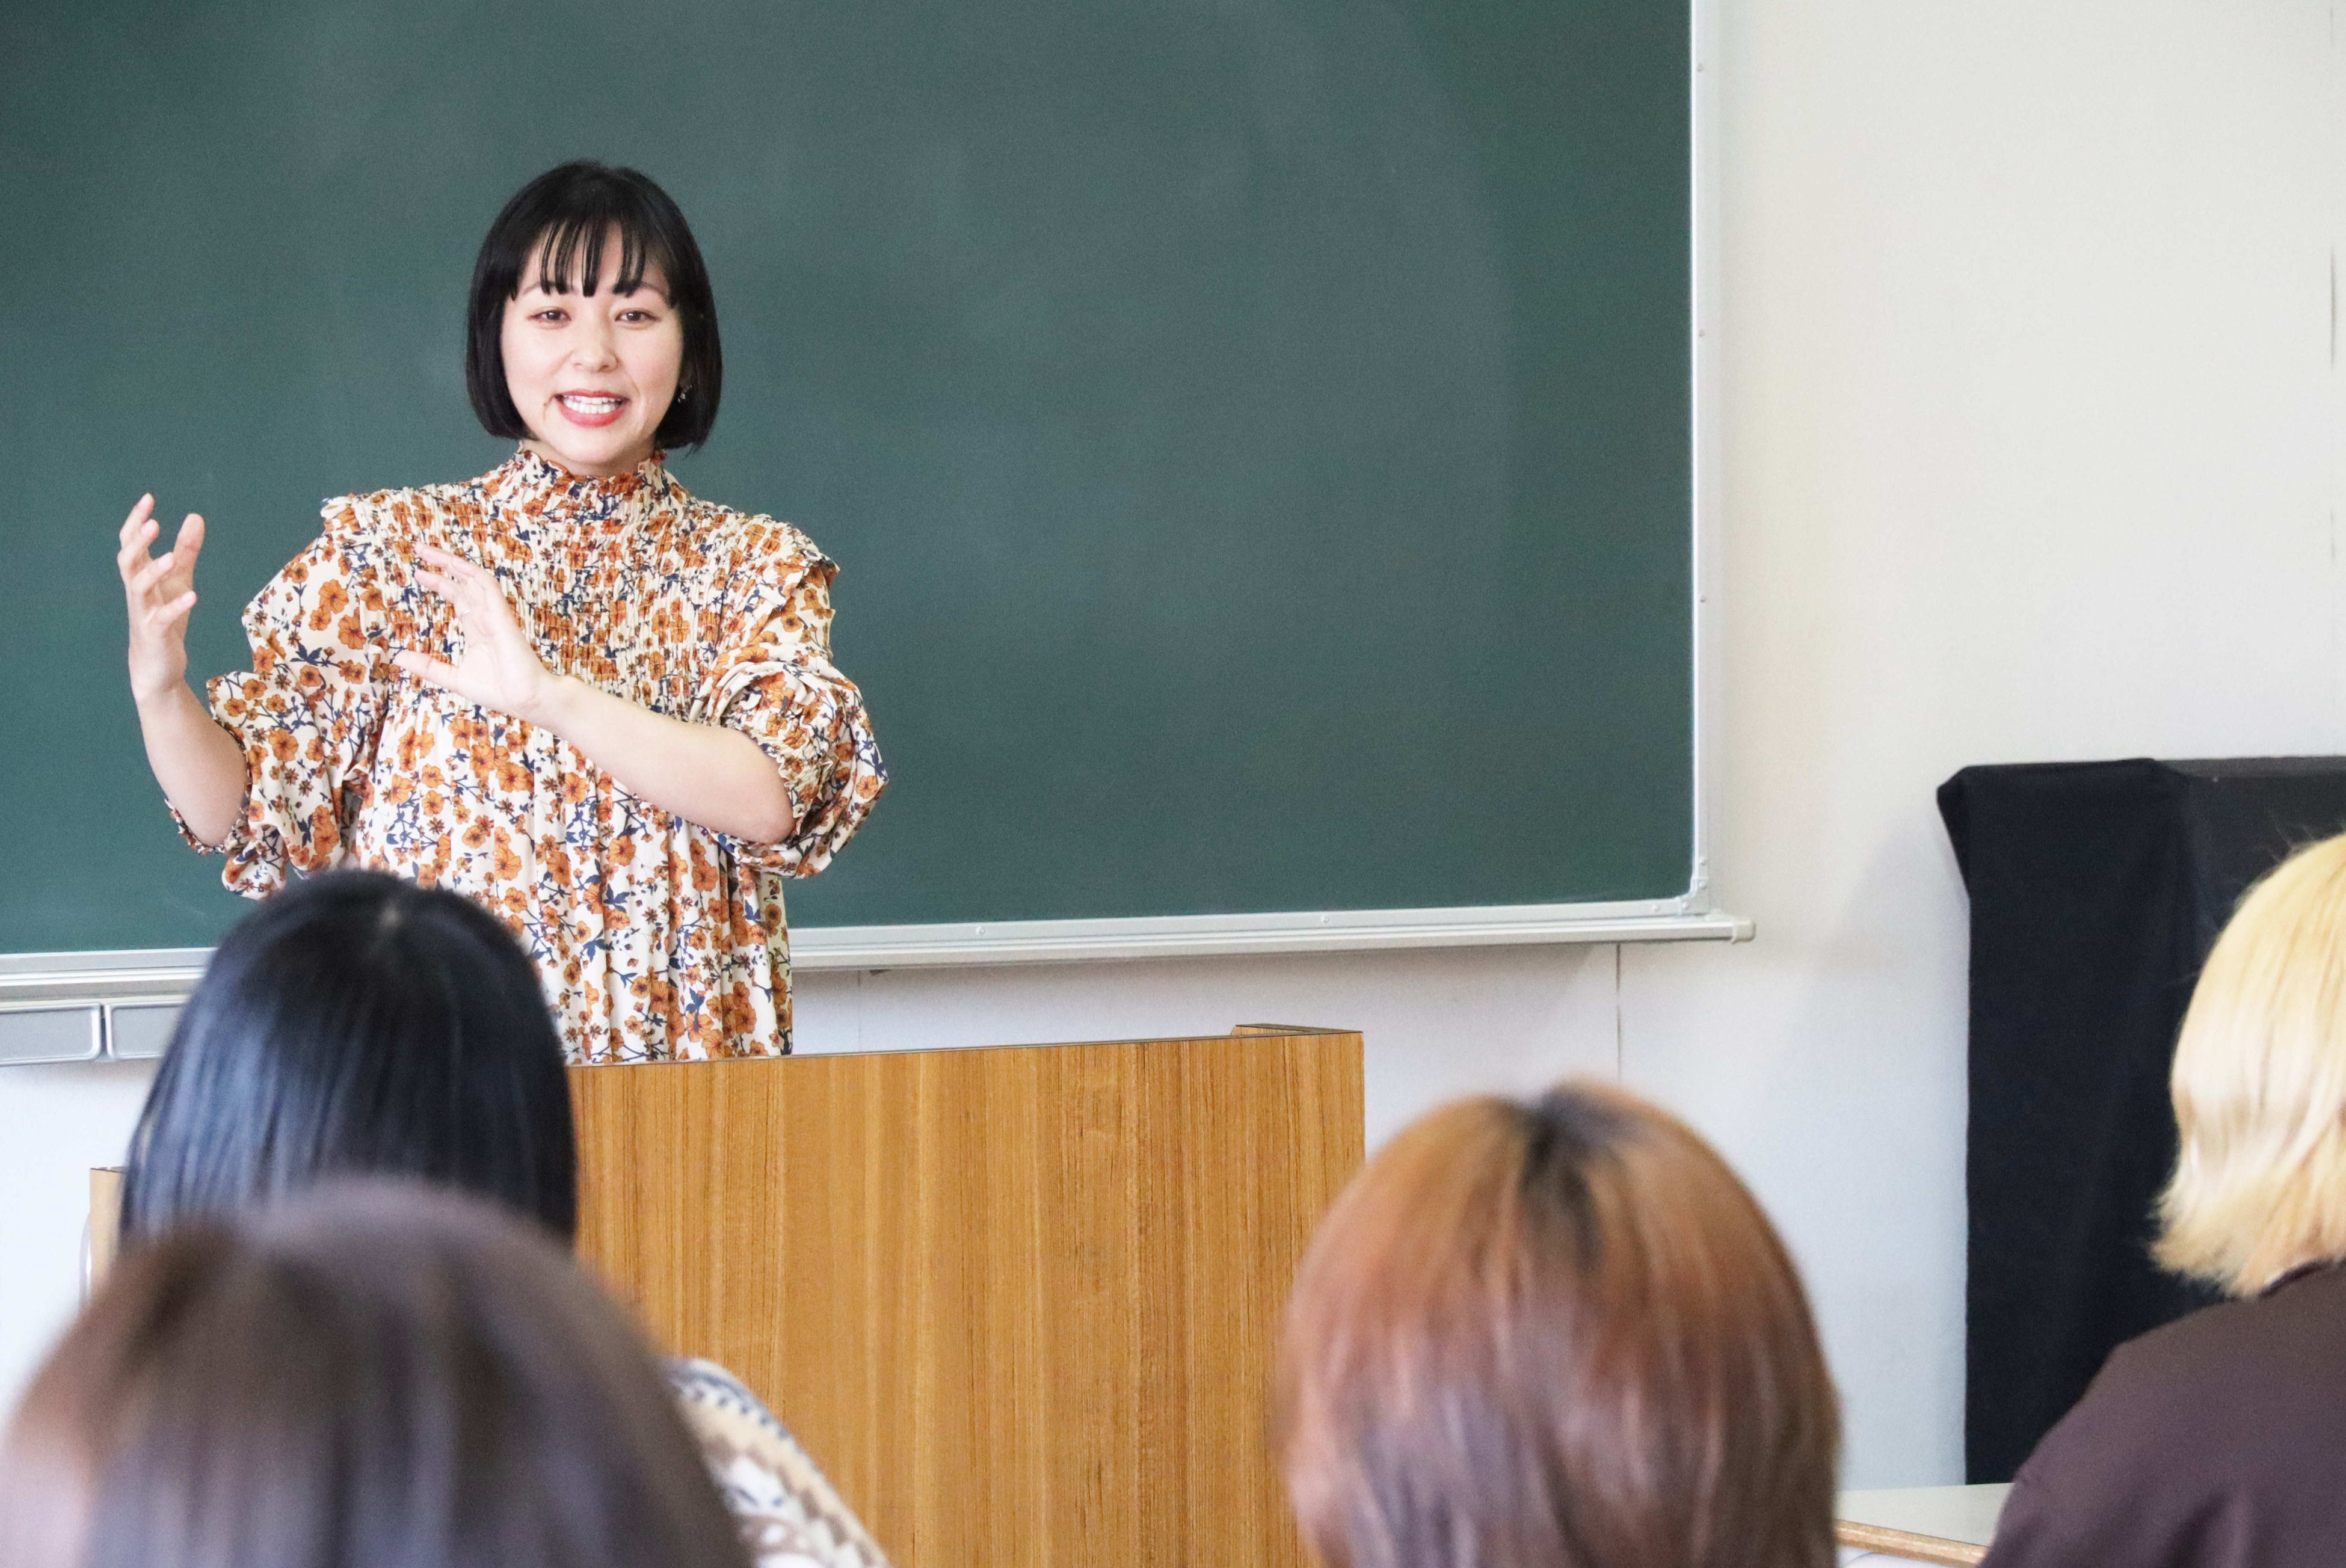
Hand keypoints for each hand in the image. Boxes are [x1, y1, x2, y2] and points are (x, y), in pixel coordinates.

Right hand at [119, 495, 203, 706]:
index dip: (136, 522)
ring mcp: (143, 613)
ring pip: (138, 588)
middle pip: (127, 561)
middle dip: (138, 542)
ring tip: (172, 557)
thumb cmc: (165, 619)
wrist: (156, 666)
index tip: (148, 498)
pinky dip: (176, 607)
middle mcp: (137, 592)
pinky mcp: (155, 634)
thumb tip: (195, 517)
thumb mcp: (179, 580)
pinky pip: (161, 618)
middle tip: (154, 522)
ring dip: (154, 571)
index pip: (131, 544)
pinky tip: (192, 596)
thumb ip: (186, 551)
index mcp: (140, 577)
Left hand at [395, 545, 562, 724]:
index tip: (419, 573)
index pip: (458, 597)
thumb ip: (428, 666)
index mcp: (477, 629)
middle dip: (442, 566)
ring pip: (475, 580)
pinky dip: (474, 576)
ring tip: (429, 552)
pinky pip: (490, 590)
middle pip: (463, 584)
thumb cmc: (498, 690)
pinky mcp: (503, 619)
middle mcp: (486, 618)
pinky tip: (457, 565)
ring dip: (453, 563)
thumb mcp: (453, 678)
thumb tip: (399, 656)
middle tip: (419, 549)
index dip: (439, 583)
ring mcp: (495, 616)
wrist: (525, 700)